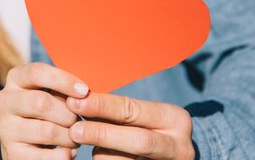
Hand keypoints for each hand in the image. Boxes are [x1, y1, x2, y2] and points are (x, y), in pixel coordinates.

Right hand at [0, 63, 89, 159]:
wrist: (26, 143)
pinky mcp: (12, 154)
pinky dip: (64, 155)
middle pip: (41, 102)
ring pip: (46, 131)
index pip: (37, 72)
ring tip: (75, 136)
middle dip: (67, 113)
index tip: (84, 91)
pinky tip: (69, 151)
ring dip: (69, 136)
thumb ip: (61, 89)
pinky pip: (45, 157)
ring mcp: (6, 128)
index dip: (63, 80)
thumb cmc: (45, 111)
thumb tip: (82, 92)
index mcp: (14, 78)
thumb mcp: (49, 92)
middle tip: (78, 120)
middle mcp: (4, 101)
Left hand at [67, 93, 193, 159]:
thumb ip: (118, 111)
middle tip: (75, 130)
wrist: (175, 156)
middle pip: (138, 141)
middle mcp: (179, 146)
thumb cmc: (151, 128)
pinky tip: (101, 154)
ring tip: (90, 143)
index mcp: (174, 118)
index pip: (133, 109)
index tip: (76, 102)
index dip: (102, 106)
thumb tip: (79, 100)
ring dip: (102, 153)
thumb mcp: (144, 116)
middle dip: (103, 134)